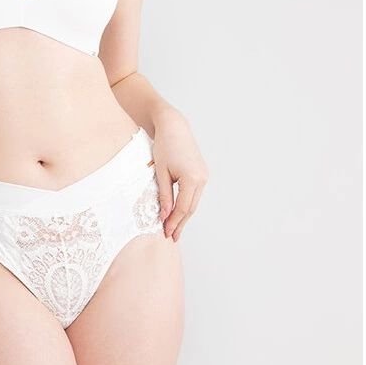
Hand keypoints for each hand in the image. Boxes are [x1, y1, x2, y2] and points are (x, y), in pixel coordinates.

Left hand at [152, 114, 208, 241]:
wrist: (174, 127)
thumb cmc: (164, 146)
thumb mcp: (160, 172)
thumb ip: (164, 195)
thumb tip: (165, 216)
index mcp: (192, 178)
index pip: (183, 207)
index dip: (174, 222)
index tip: (165, 232)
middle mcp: (202, 178)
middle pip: (191, 208)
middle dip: (180, 223)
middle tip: (171, 237)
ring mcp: (204, 175)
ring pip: (194, 202)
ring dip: (184, 216)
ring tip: (175, 229)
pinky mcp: (202, 173)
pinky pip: (194, 194)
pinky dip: (186, 204)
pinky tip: (179, 213)